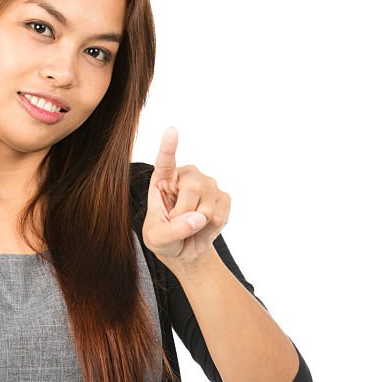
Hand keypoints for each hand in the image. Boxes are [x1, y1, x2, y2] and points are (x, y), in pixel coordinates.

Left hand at [141, 125, 230, 271]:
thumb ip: (172, 230)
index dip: (169, 147)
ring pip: (207, 206)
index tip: (172, 130)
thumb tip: (199, 218)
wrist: (185, 251)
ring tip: (191, 227)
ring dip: (198, 225)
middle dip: (185, 214)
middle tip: (178, 225)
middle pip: (193, 188)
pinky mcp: (223, 198)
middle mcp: (187, 176)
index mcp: (163, 179)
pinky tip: (203, 227)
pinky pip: (220, 216)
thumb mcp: (156, 239)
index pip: (165, 161)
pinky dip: (210, 229)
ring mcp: (207, 185)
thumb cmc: (165, 239)